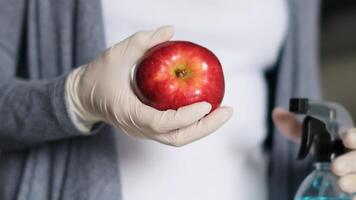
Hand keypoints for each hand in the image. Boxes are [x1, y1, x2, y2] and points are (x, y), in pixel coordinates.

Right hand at [66, 26, 232, 146]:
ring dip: (203, 128)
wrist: (84, 97)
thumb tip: (170, 31)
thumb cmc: (99, 76)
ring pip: (178, 138)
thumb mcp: (116, 54)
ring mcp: (144, 131)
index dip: (186, 117)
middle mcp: (139, 128)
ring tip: (223, 112)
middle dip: (205, 127)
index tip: (207, 104)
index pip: (162, 123)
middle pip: (177, 138)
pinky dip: (193, 123)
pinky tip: (207, 109)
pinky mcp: (149, 129)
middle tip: (227, 111)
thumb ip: (142, 41)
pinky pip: (175, 131)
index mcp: (128, 113)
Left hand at [273, 107, 355, 195]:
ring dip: (353, 180)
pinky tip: (349, 198)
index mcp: (349, 140)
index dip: (353, 137)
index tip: (345, 138)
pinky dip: (355, 195)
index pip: (355, 136)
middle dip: (349, 162)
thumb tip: (276, 113)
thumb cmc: (329, 149)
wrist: (341, 167)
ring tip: (342, 184)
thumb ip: (295, 127)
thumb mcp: (313, 138)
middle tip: (336, 167)